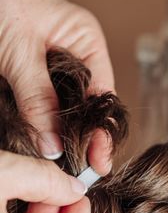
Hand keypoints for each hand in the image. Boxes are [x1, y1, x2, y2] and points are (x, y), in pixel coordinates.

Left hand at [0, 0, 114, 174]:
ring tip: (67, 162)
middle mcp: (76, 55)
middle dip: (85, 136)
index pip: (103, 94)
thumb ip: (37, 99)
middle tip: (85, 170)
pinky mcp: (28, 74)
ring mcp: (53, 65)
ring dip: (62, 133)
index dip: (102, 129)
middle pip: (88, 105)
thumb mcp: (19, 53)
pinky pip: (41, 105)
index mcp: (86, 41)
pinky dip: (40, 123)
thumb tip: (54, 147)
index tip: (99, 161)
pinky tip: (45, 143)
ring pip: (64, 108)